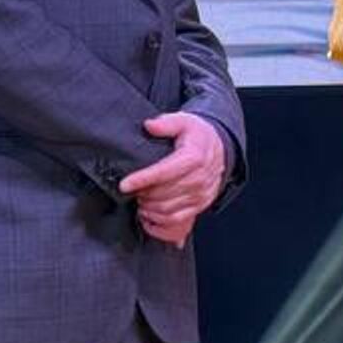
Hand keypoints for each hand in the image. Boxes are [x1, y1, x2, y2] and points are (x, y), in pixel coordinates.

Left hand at [119, 111, 226, 245]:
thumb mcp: (184, 121)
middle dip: (143, 194)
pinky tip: (147, 214)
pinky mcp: (200, 206)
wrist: (218, 148)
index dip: (142, 179)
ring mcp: (201, 195)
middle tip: (131, 190)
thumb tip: (150, 125)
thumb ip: (166, 123)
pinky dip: (158, 222)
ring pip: (168, 210)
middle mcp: (200, 179)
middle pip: (164, 195)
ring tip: (138, 200)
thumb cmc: (197, 136)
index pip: (164, 172)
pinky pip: (177, 221)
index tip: (124, 184)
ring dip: (149, 208)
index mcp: (195, 157)